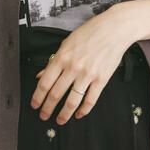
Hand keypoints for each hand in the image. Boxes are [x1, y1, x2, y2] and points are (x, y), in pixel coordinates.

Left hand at [30, 4, 132, 125]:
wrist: (114, 29)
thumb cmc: (90, 32)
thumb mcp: (67, 42)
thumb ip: (54, 60)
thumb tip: (41, 75)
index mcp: (62, 57)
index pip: (45, 82)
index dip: (38, 97)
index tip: (35, 104)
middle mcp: (73, 67)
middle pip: (56, 94)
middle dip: (47, 108)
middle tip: (43, 116)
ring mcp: (88, 74)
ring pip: (72, 101)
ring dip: (64, 114)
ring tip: (59, 120)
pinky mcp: (101, 79)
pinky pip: (90, 100)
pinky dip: (83, 110)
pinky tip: (79, 114)